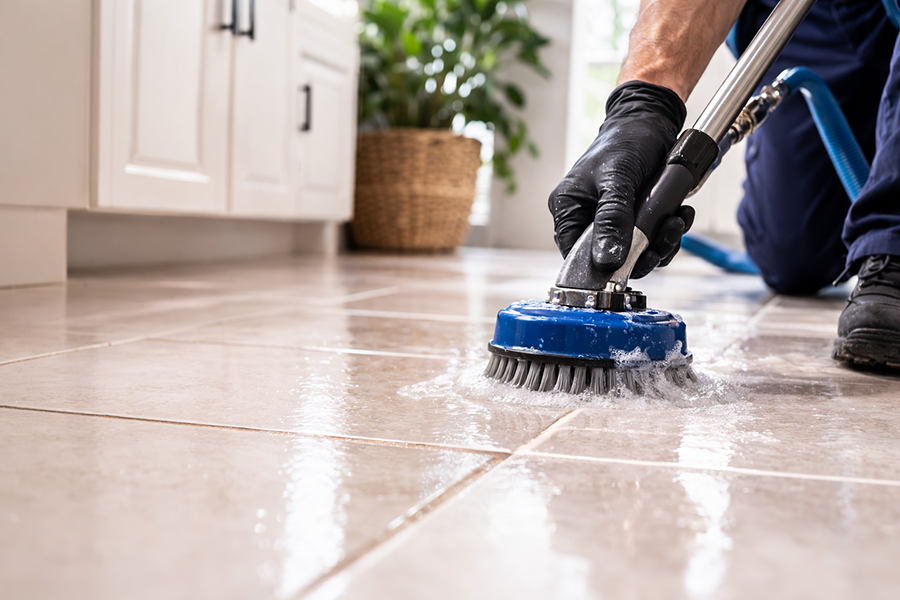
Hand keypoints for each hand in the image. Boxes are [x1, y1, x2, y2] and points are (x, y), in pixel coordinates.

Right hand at [548, 81, 694, 278]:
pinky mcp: (633, 218)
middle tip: (665, 239)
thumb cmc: (626, 140)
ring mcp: (611, 220)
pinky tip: (679, 214)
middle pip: (609, 259)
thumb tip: (607, 260)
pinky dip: (668, 233)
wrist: (651, 120)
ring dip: (662, 243)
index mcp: (568, 210)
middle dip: (643, 253)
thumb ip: (612, 220)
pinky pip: (650, 240)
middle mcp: (586, 219)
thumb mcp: (618, 180)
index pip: (576, 255)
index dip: (602, 267)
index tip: (630, 266)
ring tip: (677, 220)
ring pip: (635, 252)